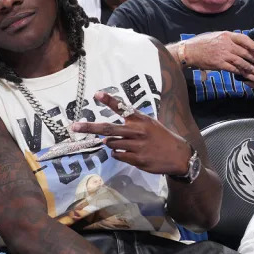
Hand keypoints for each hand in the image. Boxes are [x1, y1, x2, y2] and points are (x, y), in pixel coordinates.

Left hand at [71, 91, 192, 175]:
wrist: (178, 156)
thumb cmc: (160, 137)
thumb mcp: (149, 124)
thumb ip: (130, 124)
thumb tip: (105, 135)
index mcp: (140, 120)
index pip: (122, 108)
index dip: (109, 100)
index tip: (96, 94)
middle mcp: (137, 131)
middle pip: (108, 129)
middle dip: (89, 128)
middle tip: (74, 127)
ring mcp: (137, 146)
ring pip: (111, 144)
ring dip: (111, 144)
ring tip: (126, 144)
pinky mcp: (137, 159)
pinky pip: (117, 155)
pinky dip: (119, 154)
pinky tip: (131, 153)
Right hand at [183, 31, 253, 75]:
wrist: (189, 51)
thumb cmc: (201, 43)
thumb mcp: (215, 35)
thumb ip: (227, 38)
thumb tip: (238, 43)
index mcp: (226, 35)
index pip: (244, 39)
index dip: (253, 45)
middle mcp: (226, 44)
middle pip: (245, 51)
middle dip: (253, 58)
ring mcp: (223, 54)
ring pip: (241, 61)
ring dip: (247, 66)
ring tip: (251, 69)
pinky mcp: (219, 64)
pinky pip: (232, 68)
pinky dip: (238, 71)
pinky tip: (241, 73)